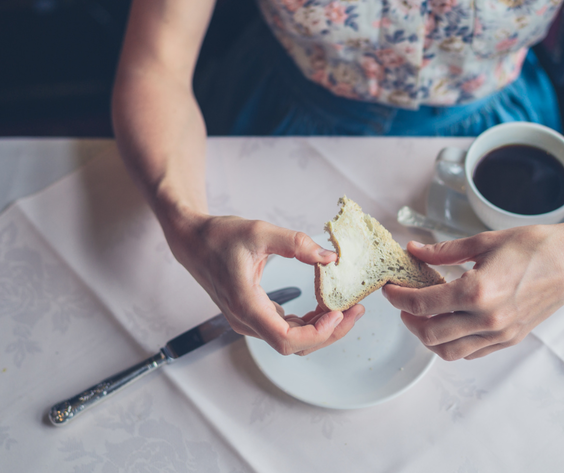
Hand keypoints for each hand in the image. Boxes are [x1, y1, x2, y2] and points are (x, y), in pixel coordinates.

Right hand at [169, 215, 363, 355]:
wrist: (192, 241)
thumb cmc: (219, 237)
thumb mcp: (260, 231)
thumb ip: (296, 244)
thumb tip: (330, 257)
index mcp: (246, 305)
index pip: (287, 340)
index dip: (318, 334)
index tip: (339, 314)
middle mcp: (247, 320)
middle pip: (295, 345)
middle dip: (330, 332)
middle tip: (356, 311)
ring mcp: (250, 321)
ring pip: (293, 340)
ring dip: (322, 329)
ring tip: (347, 308)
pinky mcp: (255, 315)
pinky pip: (287, 329)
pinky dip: (309, 322)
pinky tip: (326, 305)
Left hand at [382, 223, 563, 359]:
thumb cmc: (534, 245)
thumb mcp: (484, 242)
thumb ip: (444, 251)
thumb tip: (414, 250)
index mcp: (477, 291)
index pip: (423, 304)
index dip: (399, 298)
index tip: (390, 289)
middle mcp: (487, 319)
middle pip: (430, 334)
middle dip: (409, 319)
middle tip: (403, 302)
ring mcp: (500, 333)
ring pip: (449, 351)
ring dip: (427, 337)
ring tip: (422, 317)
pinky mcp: (511, 339)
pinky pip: (472, 353)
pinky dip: (452, 344)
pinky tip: (448, 324)